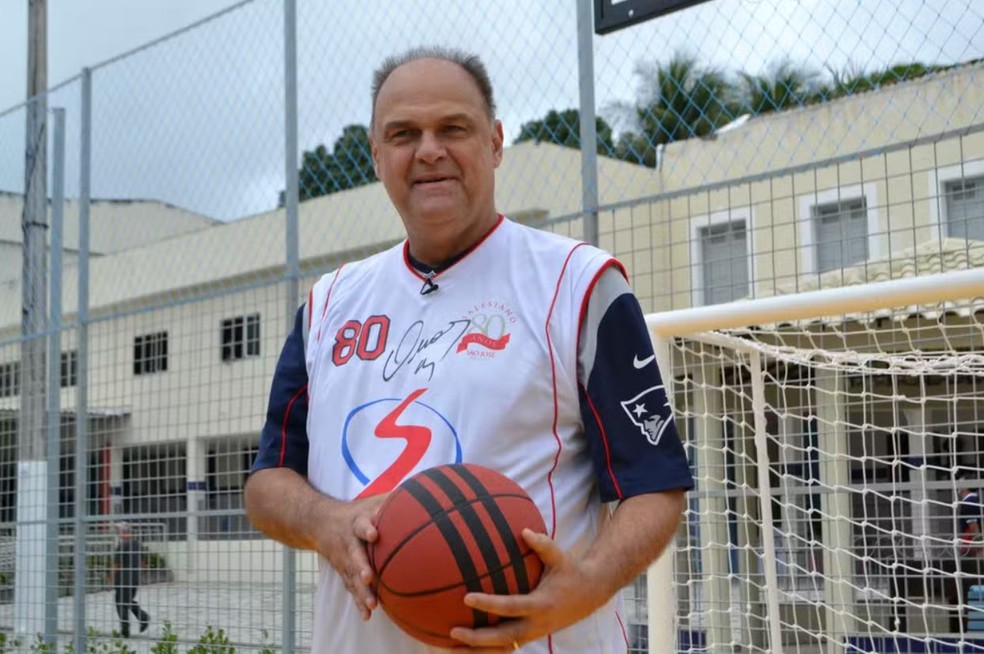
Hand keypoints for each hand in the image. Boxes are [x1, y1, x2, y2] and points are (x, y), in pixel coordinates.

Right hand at [314, 494, 387, 620]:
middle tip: (368, 577)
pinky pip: (350, 589)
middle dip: (360, 567)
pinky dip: (357, 602)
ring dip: (360, 591)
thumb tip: (425, 492)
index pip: (361, 524)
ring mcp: (344, 560)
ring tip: (372, 605)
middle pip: (354, 555)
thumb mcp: (370, 501)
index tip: (374, 534)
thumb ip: (393, 499)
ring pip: (351, 577)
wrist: (319, 522)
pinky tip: (367, 616)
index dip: (367, 528)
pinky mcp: (343, 572)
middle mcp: (348, 542)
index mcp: (356, 523)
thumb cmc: (357, 511)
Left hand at [448, 529, 606, 650]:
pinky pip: (505, 648)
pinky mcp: (529, 637)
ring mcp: (532, 634)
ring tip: (450, 648)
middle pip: (503, 638)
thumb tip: (524, 531)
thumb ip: (543, 544)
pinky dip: (485, 651)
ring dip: (477, 652)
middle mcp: (536, 624)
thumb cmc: (570, 571)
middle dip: (477, 639)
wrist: (590, 595)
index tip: (467, 597)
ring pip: (502, 649)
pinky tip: (464, 647)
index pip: (511, 607)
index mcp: (542, 604)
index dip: (489, 604)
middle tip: (453, 632)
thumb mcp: (560, 557)